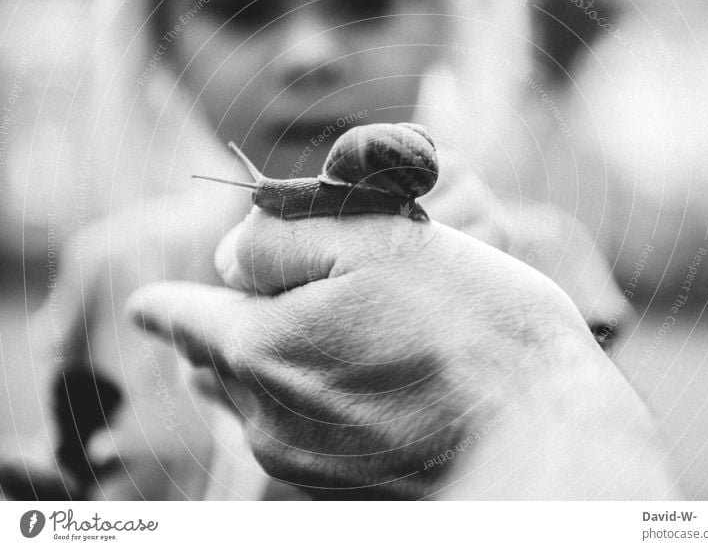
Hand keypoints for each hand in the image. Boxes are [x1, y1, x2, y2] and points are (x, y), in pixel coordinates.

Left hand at [129, 207, 675, 498]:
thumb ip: (280, 237)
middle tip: (259, 296)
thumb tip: (230, 259)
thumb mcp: (377, 237)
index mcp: (259, 349)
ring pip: (250, 400)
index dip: (167, 299)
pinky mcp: (339, 484)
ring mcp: (303, 459)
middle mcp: (266, 416)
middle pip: (211, 361)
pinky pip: (290, 432)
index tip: (150, 303)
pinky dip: (302, 398)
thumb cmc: (471, 324)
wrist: (543, 433)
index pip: (176, 316)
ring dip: (265, 362)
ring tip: (311, 334)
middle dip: (222, 325)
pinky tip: (352, 379)